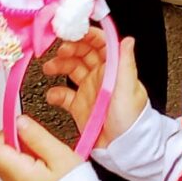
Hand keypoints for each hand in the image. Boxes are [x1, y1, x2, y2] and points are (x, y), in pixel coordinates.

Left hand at [0, 115, 79, 180]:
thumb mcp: (59, 154)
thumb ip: (36, 136)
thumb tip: (21, 123)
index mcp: (18, 174)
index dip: (6, 133)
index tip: (21, 128)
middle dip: (14, 143)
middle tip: (36, 141)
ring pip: (8, 166)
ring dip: (22, 155)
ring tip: (44, 155)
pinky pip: (18, 177)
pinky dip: (27, 167)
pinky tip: (46, 167)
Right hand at [48, 34, 147, 148]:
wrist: (123, 149)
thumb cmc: (132, 120)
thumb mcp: (129, 89)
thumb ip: (125, 64)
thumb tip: (127, 40)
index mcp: (114, 69)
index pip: (101, 43)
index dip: (87, 35)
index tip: (73, 31)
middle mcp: (101, 76)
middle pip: (82, 53)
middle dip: (69, 48)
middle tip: (58, 50)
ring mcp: (89, 90)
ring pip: (71, 70)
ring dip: (59, 66)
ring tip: (49, 68)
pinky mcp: (79, 106)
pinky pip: (64, 95)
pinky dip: (55, 93)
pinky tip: (53, 95)